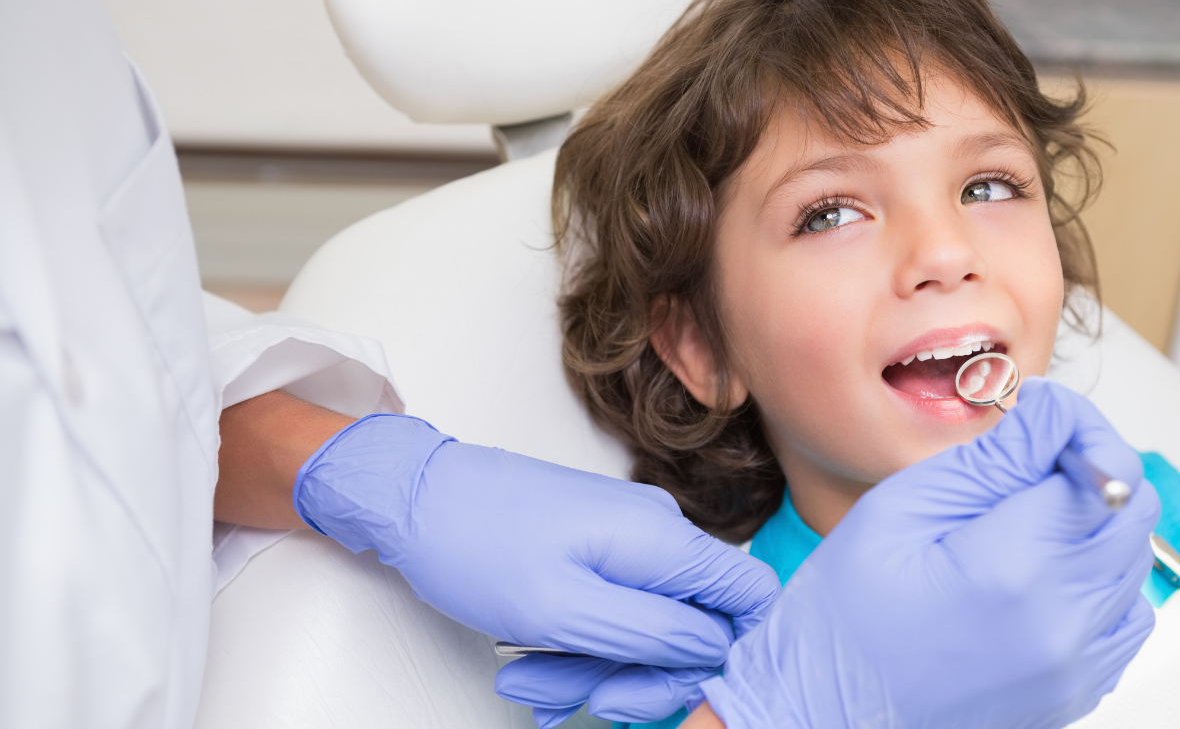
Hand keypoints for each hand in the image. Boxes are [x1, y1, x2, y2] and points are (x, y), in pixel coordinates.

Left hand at [292, 414, 779, 727]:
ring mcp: (625, 541)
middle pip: (693, 627)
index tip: (678, 686)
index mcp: (662, 540)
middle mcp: (655, 534)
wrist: (412, 498)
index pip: (750, 595)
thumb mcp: (565, 611)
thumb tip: (714, 648)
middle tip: (589, 699)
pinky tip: (533, 668)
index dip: (729, 651)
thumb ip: (652, 633)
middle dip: (640, 675)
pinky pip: (609, 612)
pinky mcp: (595, 549)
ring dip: (593, 669)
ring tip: (530, 681)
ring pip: (643, 627)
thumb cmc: (474, 542)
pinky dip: (576, 647)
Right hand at [697, 378, 1160, 728]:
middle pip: (1131, 513)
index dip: (1075, 429)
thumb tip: (1052, 413)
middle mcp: (1061, 625)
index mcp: (1014, 569)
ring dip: (1094, 525)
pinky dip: (1096, 581)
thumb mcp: (900, 509)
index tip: (1041, 421)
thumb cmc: (842, 621)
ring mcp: (1075, 668)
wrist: (824, 713)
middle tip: (1029, 461)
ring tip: (1023, 522)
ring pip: (1133, 563)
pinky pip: (1123, 618)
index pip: (1099, 469)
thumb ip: (991, 459)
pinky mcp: (1075, 692)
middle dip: (1090, 469)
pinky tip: (1038, 573)